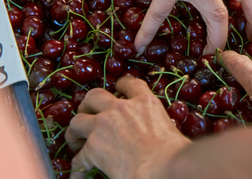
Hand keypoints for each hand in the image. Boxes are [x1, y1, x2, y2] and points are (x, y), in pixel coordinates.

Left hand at [65, 77, 189, 178]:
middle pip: (94, 96)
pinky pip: (79, 157)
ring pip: (77, 121)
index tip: (117, 89)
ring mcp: (103, 126)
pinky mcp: (93, 148)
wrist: (161, 166)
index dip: (120, 85)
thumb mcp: (168, 125)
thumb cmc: (173, 151)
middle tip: (88, 113)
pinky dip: (78, 166)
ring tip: (77, 141)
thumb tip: (158, 132)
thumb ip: (157, 122)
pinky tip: (79, 173)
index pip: (129, 84)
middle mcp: (120, 108)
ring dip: (75, 131)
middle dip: (88, 105)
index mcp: (143, 102)